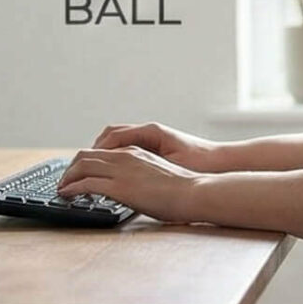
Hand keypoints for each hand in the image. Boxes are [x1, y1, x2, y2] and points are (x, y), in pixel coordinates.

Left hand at [56, 146, 203, 222]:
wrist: (195, 192)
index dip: (85, 162)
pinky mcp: (119, 187)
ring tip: (61, 189)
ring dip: (67, 177)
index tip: (78, 174)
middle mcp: (125, 157)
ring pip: (82, 166)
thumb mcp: (158, 176)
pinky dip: (72, 188)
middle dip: (71, 168)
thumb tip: (135, 190)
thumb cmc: (184, 189)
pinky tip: (66, 195)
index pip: (101, 152)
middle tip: (64, 181)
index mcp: (135, 153)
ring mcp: (121, 170)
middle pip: (86, 155)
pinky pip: (86, 183)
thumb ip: (142, 178)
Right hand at [90, 122, 221, 170]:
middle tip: (81, 169)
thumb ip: (142, 162)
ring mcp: (151, 137)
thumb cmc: (200, 162)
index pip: (112, 135)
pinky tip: (113, 172)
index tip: (84, 165)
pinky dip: (115, 156)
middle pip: (109, 135)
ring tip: (93, 171)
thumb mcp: (168, 164)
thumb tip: (118, 163)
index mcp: (150, 131)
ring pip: (117, 141)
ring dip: (103, 153)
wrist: (221, 162)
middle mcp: (149, 131)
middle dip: (94, 151)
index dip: (96, 151)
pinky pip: (127, 147)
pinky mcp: (154, 146)